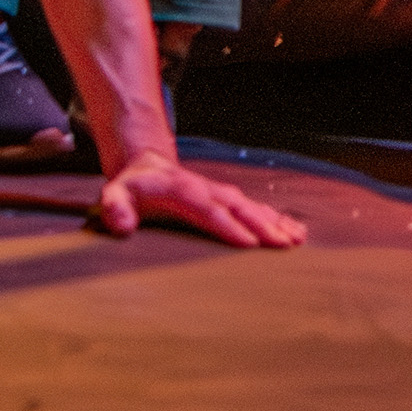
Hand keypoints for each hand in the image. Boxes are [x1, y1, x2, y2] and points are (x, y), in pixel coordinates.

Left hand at [91, 150, 306, 249]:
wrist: (146, 166)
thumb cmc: (132, 187)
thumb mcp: (114, 194)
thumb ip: (114, 208)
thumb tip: (120, 225)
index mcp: (181, 190)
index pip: (207, 209)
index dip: (227, 225)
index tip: (249, 243)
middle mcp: (206, 189)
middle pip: (237, 207)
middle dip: (262, 225)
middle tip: (284, 245)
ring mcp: (220, 192)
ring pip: (251, 206)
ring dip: (275, 222)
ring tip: (297, 238)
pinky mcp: (228, 198)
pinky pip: (256, 207)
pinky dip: (277, 218)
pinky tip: (296, 231)